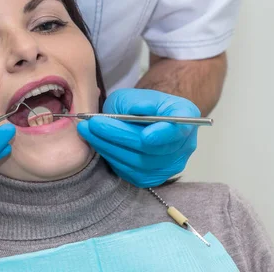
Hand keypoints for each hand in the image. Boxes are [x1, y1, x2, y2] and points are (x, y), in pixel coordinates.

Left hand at [77, 88, 198, 187]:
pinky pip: (129, 171)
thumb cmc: (138, 104)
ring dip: (107, 146)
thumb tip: (138, 110)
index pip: (180, 128)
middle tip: (93, 123)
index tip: (146, 136)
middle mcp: (185, 144)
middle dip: (118, 135)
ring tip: (87, 129)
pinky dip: (110, 156)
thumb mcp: (134, 95)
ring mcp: (170, 165)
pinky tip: (97, 142)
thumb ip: (136, 102)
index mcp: (186, 116)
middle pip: (151, 148)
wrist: (140, 121)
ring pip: (137, 161)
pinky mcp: (152, 178)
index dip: (164, 134)